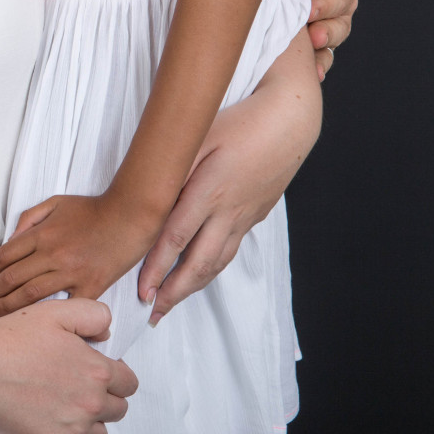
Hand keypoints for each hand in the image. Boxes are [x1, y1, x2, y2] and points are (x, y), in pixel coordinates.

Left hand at [0, 193, 160, 318]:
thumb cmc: (92, 209)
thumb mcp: (55, 203)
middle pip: (13, 278)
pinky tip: (36, 322)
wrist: (129, 217)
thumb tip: (10, 238)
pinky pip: (66, 306)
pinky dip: (50, 314)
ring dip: (10, 305)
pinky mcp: (91, 286)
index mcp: (42, 234)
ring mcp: (71, 272)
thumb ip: (29, 218)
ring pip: (32, 294)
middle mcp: (52, 254)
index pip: (6, 255)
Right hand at [0, 299, 136, 433]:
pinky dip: (71, 429)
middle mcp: (90, 402)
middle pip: (118, 408)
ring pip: (100, 429)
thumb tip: (107, 331)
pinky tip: (54, 415)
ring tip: (66, 401)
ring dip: (91, 417)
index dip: (116, 372)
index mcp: (96, 370)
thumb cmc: (9, 339)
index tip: (97, 368)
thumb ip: (92, 314)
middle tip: (79, 383)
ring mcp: (73, 426)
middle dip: (105, 395)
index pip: (129, 381)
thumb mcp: (53, 312)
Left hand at [136, 45, 316, 322]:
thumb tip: (144, 190)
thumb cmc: (239, 120)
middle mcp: (229, 210)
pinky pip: (230, 249)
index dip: (158, 268)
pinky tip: (199, 276)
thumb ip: (172, 164)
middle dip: (174, 291)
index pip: (177, 238)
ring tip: (171, 303)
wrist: (290, 121)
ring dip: (193, 286)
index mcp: (210, 190)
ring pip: (217, 261)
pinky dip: (211, 269)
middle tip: (153, 313)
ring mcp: (244, 216)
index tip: (142, 290)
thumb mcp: (198, 135)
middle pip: (199, 262)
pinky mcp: (254, 215)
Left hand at [282, 0, 354, 77]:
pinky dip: (312, 70)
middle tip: (314, 37)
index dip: (326, 5)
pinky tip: (307, 75)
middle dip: (326, 33)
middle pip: (339, 28)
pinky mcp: (308, 50)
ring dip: (320, 57)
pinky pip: (314, 62)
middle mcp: (335, 16)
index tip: (310, 10)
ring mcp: (322, 35)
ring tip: (311, 65)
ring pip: (328, 50)